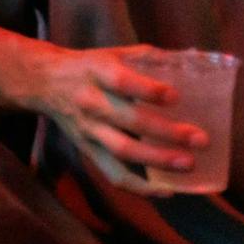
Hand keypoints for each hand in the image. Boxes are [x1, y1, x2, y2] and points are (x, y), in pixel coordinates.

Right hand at [29, 44, 208, 195]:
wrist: (44, 82)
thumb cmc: (89, 67)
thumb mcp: (111, 53)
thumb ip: (147, 58)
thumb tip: (194, 63)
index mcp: (96, 72)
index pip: (121, 81)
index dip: (148, 90)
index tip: (176, 96)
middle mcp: (90, 101)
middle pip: (128, 120)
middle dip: (166, 132)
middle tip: (200, 139)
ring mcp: (88, 129)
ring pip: (122, 150)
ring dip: (157, 160)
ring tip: (189, 164)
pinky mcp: (88, 149)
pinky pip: (112, 173)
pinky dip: (139, 187)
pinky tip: (166, 191)